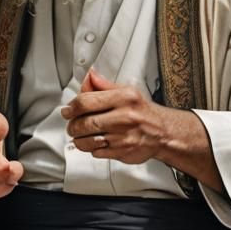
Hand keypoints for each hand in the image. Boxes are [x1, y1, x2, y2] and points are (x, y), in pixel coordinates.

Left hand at [61, 69, 223, 189]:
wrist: (163, 132)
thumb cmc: (142, 111)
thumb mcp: (127, 91)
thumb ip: (104, 85)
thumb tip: (88, 77)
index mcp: (124, 98)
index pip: (86, 102)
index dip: (71, 107)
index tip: (67, 111)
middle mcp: (124, 117)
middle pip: (84, 123)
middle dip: (72, 126)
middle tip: (72, 125)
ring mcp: (123, 136)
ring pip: (87, 141)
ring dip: (79, 139)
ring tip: (81, 135)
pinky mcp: (123, 152)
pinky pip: (97, 152)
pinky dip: (92, 149)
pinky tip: (96, 142)